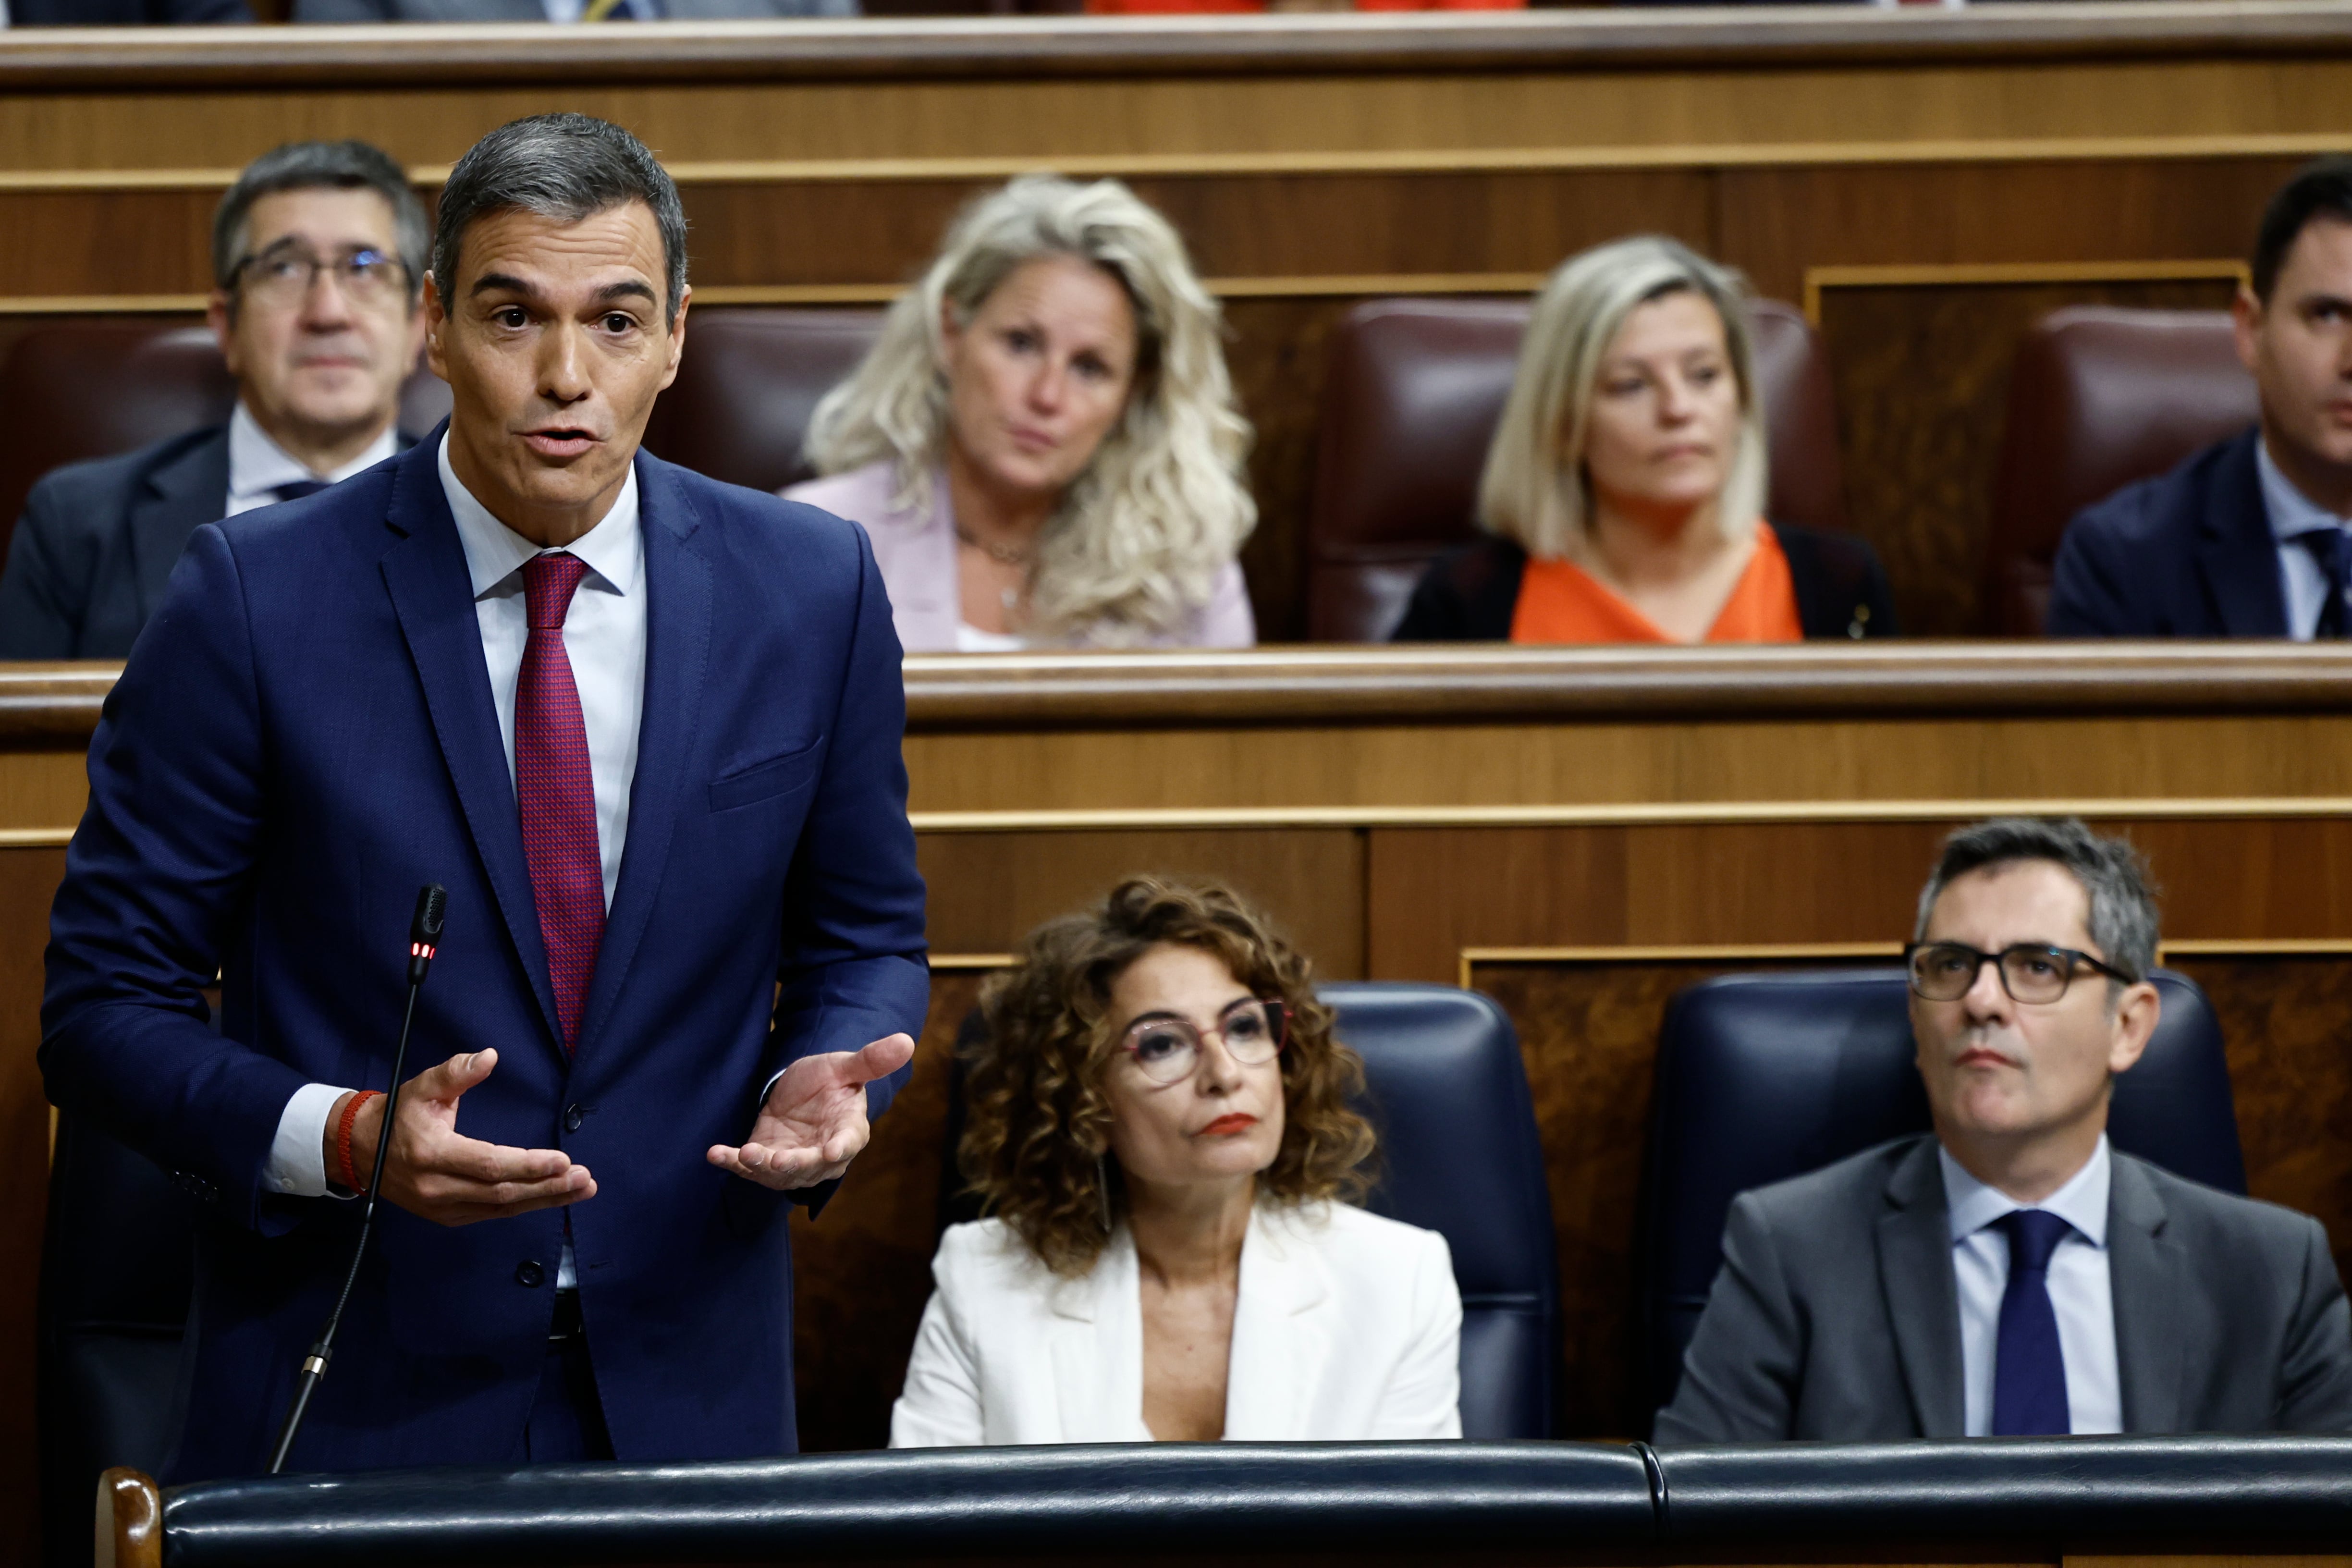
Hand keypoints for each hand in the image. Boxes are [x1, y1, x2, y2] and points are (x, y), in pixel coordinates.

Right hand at [326, 1049, 594, 1226]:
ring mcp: (442, 1207)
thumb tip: (489, 1056)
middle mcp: (437, 1188)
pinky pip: (493, 1213)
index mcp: (432, 1154)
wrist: (363, 1150)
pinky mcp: (448, 1217)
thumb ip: (456, 1072)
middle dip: (548, 1187)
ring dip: (546, 1199)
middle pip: (502, 1192)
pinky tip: (553, 1196)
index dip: (528, 1165)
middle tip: (585, 1178)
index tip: (563, 1159)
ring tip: (582, 1189)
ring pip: (502, 1208)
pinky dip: (526, 1205)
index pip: (489, 1165)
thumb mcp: (423, 1086)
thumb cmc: (399, 1115)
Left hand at [707, 1033, 912, 1189]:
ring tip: (745, 1154)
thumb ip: (870, 1060)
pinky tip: (715, 1153)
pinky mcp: (763, 1159)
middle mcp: (820, 1155)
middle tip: (778, 1160)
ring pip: (777, 1173)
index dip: (840, 1148)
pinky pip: (746, 1166)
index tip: (831, 1151)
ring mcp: (790, 1161)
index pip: (848, 1143)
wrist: (799, 1093)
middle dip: (793, 1165)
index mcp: (848, 1131)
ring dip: (760, 1167)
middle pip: (810, 1167)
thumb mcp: (845, 1066)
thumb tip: (907, 1042)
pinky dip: (731, 1162)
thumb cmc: (829, 1081)